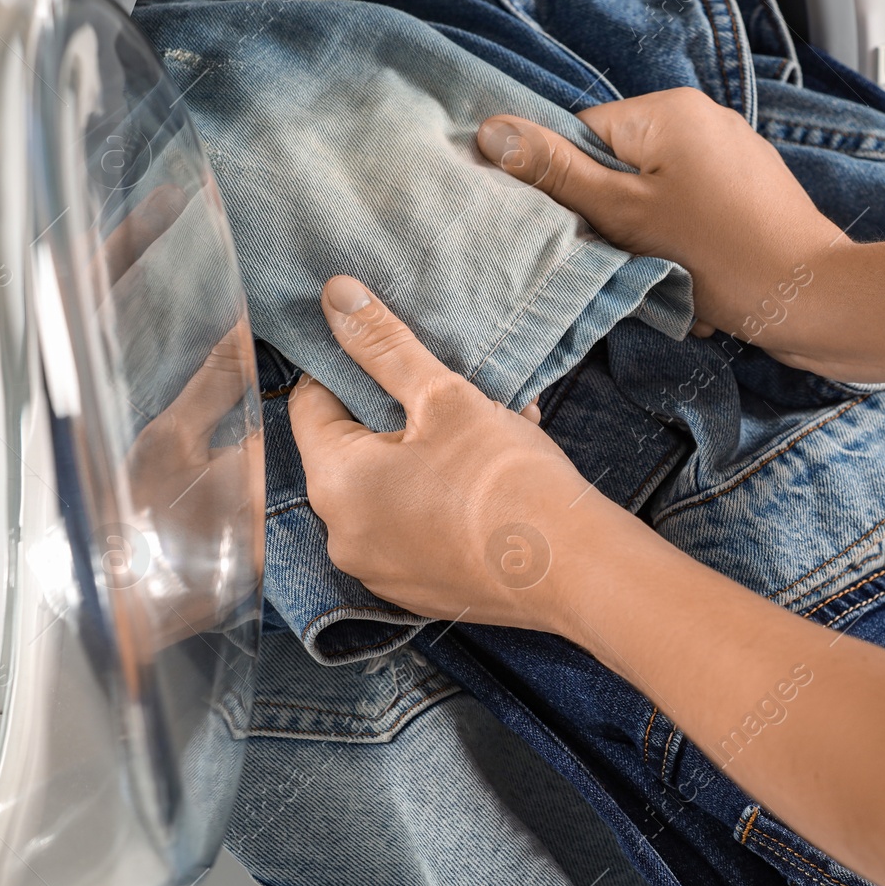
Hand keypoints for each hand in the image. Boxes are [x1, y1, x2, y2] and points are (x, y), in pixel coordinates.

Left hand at [287, 275, 645, 627]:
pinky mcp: (420, 590)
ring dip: (422, 457)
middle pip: (351, 451)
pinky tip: (488, 479)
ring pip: (388, 490)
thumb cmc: (505, 480)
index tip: (388, 355)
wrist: (574, 568)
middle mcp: (343, 537)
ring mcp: (382, 571)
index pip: (310, 405)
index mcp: (336, 485)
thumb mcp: (444, 396)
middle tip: (446, 396)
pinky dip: (440, 499)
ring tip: (479, 434)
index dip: (346, 369)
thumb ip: (383, 346)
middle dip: (394, 415)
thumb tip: (335, 295)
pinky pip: (416, 527)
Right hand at [475, 87, 845, 346]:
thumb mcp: (623, 213)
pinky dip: (690, 254)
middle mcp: (704, 120)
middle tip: (638, 260)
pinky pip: (696, 219)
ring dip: (655, 248)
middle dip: (621, 225)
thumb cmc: (720, 255)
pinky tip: (706, 284)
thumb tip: (490, 130)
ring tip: (677, 277)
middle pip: (621, 171)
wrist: (815, 300)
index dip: (576, 189)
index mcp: (668, 110)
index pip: (583, 136)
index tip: (593, 231)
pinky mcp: (753, 195)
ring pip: (658, 203)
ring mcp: (734, 157)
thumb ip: (556, 172)